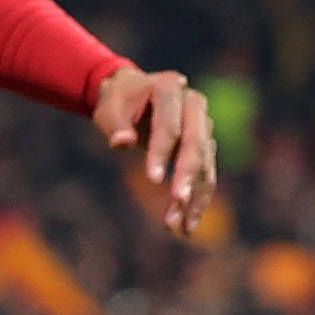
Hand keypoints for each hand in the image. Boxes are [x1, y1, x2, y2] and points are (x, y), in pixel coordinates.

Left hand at [91, 63, 220, 239]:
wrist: (134, 94)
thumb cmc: (118, 103)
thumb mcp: (108, 110)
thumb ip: (115, 126)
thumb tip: (122, 143)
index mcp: (169, 88)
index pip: (170, 125)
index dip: (162, 152)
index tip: (153, 180)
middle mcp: (194, 104)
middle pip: (196, 144)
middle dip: (187, 175)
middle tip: (177, 201)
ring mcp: (203, 125)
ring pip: (205, 164)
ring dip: (194, 196)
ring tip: (180, 226)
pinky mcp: (205, 145)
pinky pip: (206, 175)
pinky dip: (198, 199)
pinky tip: (187, 224)